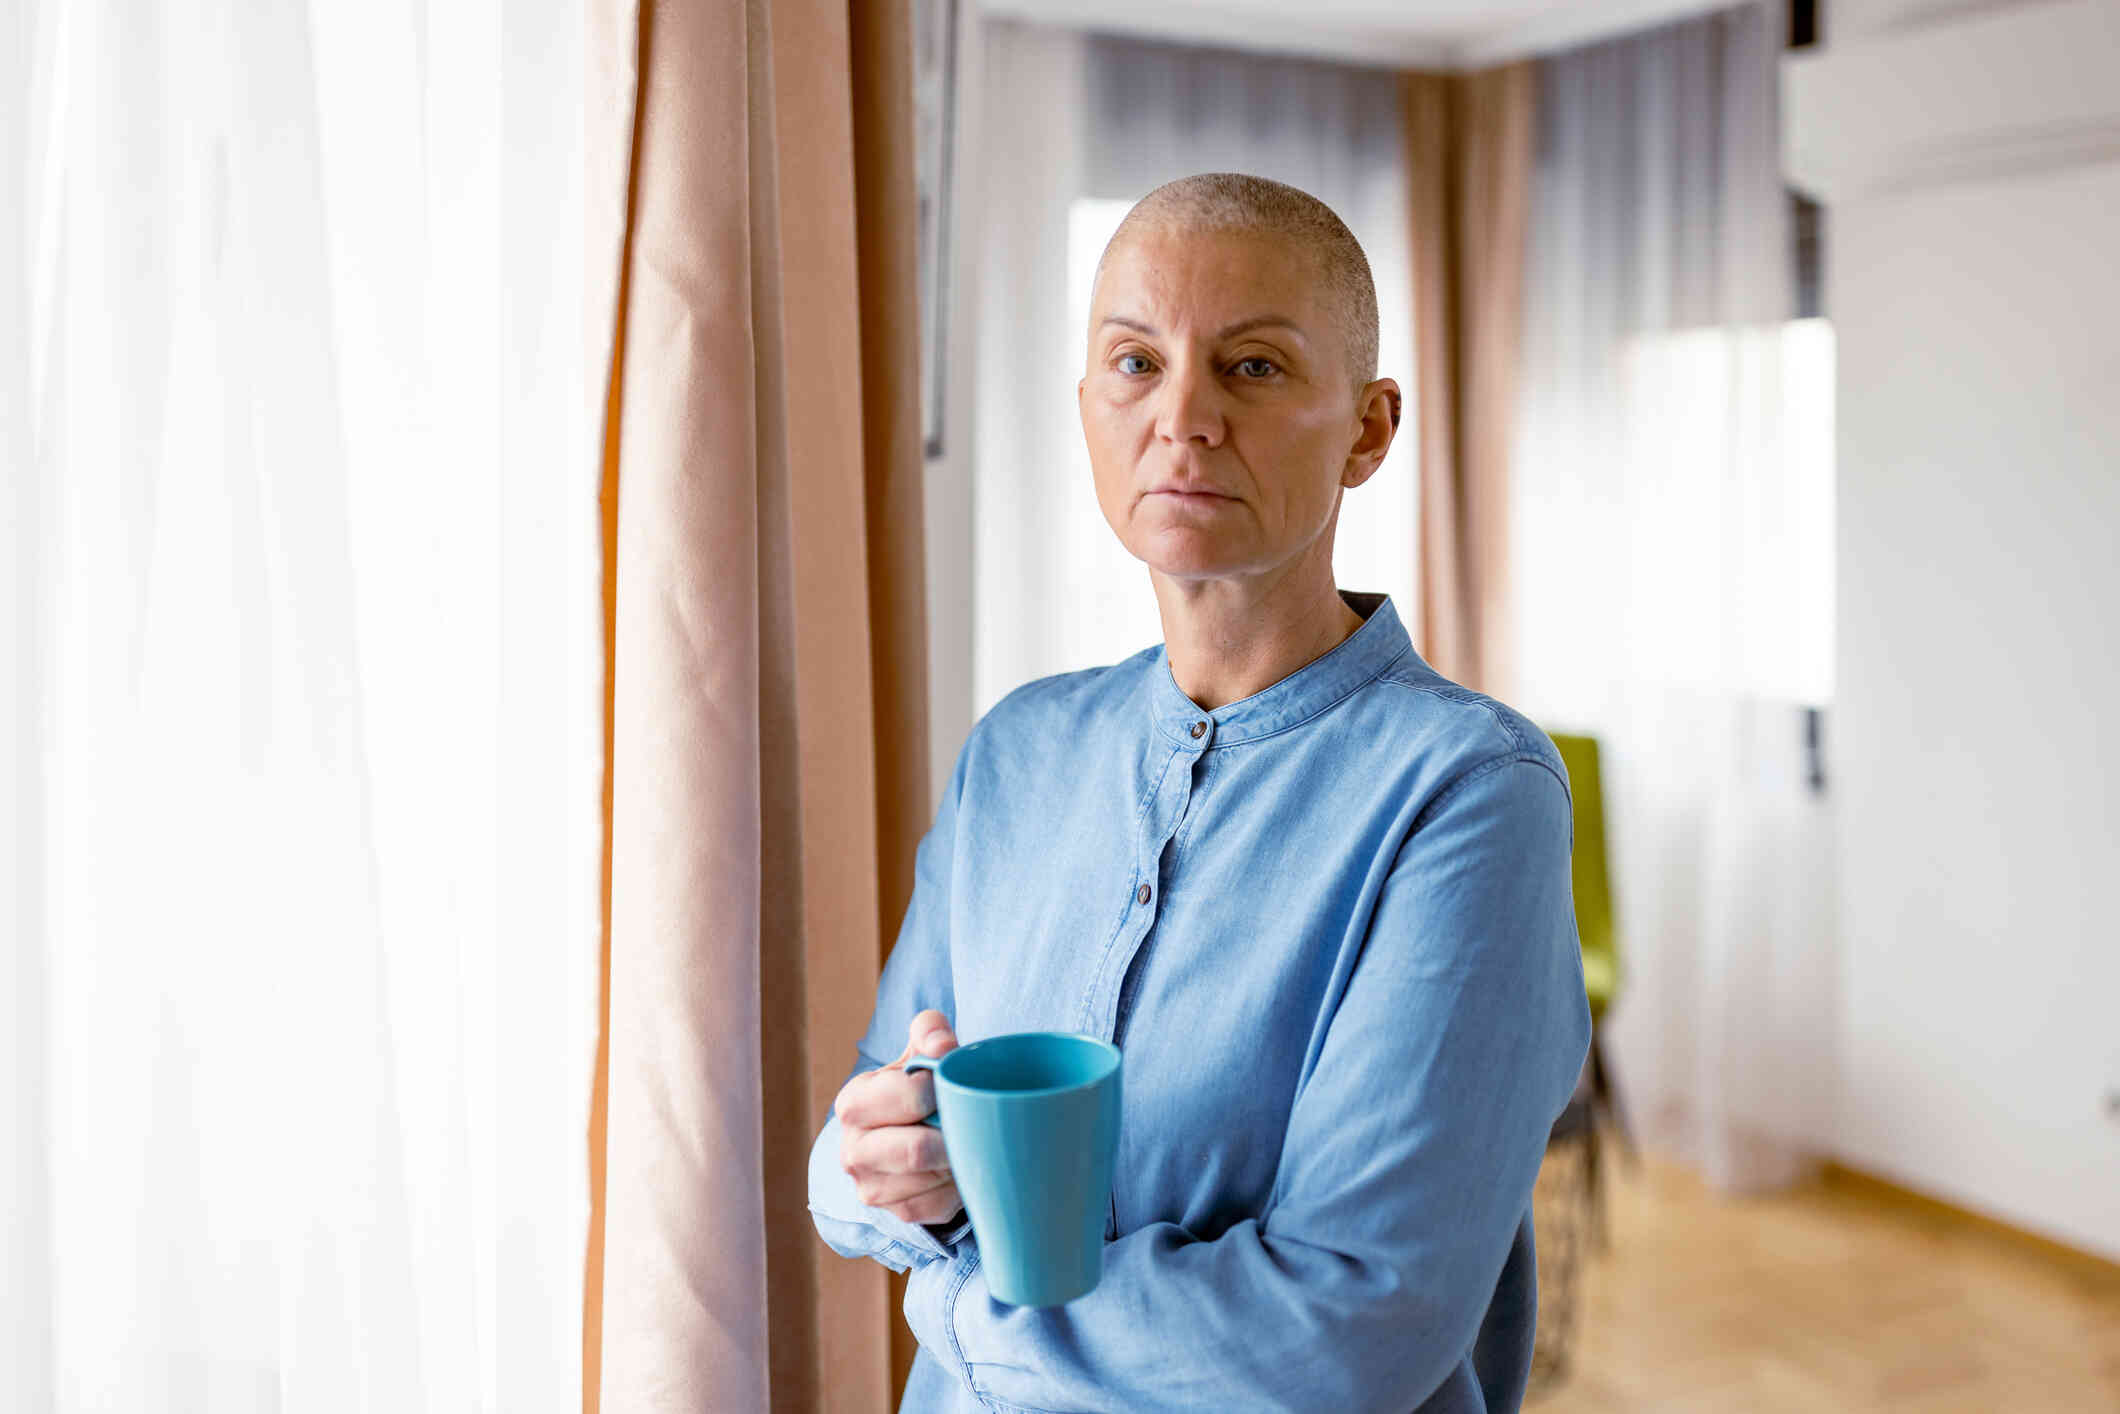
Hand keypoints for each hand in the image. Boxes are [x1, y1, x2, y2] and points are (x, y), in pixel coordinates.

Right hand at [834, 1009, 962, 1226]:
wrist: (907, 1131)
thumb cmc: (915, 1087)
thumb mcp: (918, 1050)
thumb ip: (929, 1032)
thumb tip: (942, 1045)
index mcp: (853, 1104)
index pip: (906, 1096)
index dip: (940, 1087)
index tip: (953, 1082)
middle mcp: (853, 1152)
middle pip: (916, 1151)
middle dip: (952, 1134)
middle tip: (972, 1120)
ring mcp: (871, 1189)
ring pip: (932, 1180)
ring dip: (958, 1159)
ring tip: (965, 1139)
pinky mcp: (897, 1214)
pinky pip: (938, 1207)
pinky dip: (957, 1186)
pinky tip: (958, 1165)